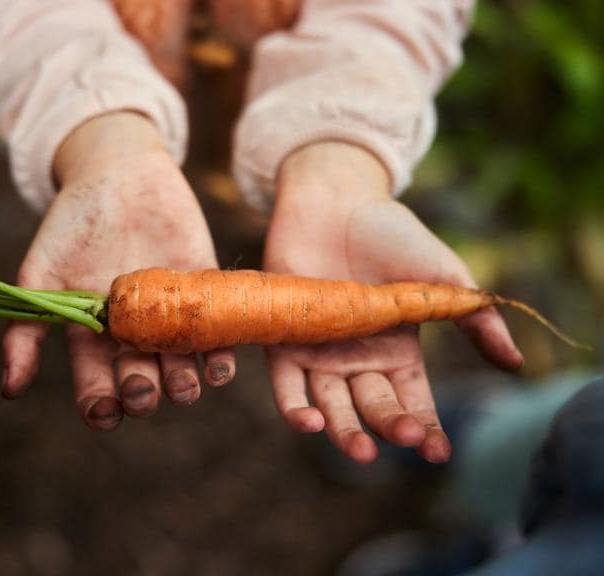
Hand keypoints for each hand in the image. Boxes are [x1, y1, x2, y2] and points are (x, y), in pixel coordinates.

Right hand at [2, 112, 234, 429]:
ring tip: (183, 385)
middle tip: (143, 390)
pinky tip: (220, 366)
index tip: (106, 410)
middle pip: (143, 384)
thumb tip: (8, 391)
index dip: (102, 408)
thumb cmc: (73, 223)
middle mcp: (135, 334)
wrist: (119, 173)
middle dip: (144, 396)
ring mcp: (171, 315)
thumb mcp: (41, 275)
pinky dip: (221, 357)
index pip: (98, 388)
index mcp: (96, 337)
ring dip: (185, 387)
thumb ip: (26, 331)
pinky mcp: (203, 292)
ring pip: (183, 369)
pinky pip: (218, 336)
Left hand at [264, 143, 522, 463]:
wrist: (335, 201)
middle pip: (375, 408)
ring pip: (332, 406)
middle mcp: (359, 359)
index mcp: (398, 351)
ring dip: (344, 432)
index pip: (414, 402)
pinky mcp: (285, 339)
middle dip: (391, 428)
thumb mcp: (443, 278)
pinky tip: (310, 422)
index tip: (438, 453)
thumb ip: (475, 320)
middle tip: (403, 438)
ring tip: (360, 451)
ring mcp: (321, 352)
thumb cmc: (392, 235)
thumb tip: (516, 364)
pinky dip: (295, 407)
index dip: (427, 429)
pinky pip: (286, 384)